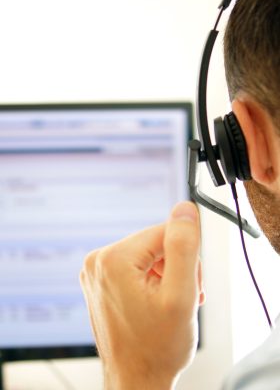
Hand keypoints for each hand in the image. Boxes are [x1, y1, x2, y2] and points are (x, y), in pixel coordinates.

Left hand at [80, 202, 204, 389]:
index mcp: (113, 259)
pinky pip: (135, 267)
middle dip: (175, 267)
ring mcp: (96, 272)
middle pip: (155, 244)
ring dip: (166, 275)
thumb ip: (184, 247)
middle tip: (184, 297)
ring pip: (147, 255)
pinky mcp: (101, 282)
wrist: (135, 382)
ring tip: (171, 304)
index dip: (186, 256)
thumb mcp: (180, 294)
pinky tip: (158, 303)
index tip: (190, 283)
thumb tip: (185, 210)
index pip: (165, 232)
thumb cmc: (157, 347)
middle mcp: (97, 261)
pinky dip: (152, 281)